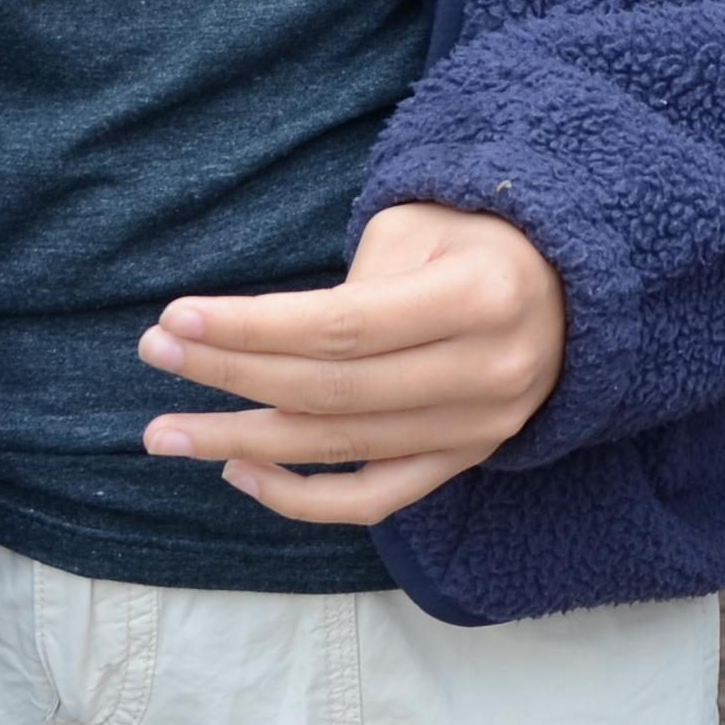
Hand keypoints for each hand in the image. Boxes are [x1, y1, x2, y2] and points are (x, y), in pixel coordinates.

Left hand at [134, 202, 566, 525]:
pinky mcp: (465, 461)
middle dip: (230, 377)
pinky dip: (303, 497)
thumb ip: (351, 284)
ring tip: (166, 430)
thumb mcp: (420, 225)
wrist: (570, 286)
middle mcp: (484, 372)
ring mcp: (478, 428)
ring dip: (243, 442)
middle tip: (154, 356)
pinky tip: (240, 472)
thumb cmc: (476, 235)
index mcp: (477, 297)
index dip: (252, 328)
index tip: (176, 317)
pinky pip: (376, 498)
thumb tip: (257, 342)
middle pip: (331, 390)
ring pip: (341, 449)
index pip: (341, 326)